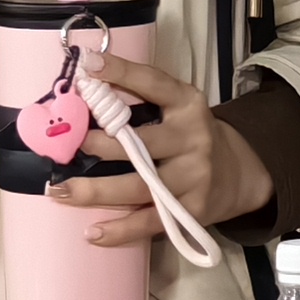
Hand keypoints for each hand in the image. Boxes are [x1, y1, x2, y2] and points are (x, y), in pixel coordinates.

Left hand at [51, 53, 267, 243]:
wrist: (239, 174)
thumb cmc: (191, 136)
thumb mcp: (177, 108)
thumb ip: (140, 97)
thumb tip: (87, 83)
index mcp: (187, 104)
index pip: (153, 83)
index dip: (122, 73)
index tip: (88, 66)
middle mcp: (193, 138)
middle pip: (142, 142)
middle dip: (102, 145)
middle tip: (68, 148)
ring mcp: (194, 177)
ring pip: (139, 186)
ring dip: (96, 191)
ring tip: (61, 191)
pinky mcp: (192, 210)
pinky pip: (150, 222)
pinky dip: (119, 230)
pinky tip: (93, 232)